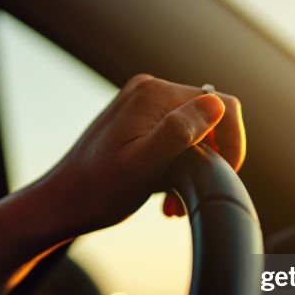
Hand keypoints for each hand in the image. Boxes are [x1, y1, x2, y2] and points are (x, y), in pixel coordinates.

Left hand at [36, 74, 244, 235]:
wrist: (61, 204)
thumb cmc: (97, 192)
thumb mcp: (142, 167)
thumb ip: (178, 133)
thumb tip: (216, 105)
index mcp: (154, 95)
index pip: (222, 106)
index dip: (233, 143)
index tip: (223, 176)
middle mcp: (149, 90)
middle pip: (209, 118)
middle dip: (209, 159)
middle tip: (185, 196)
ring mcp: (142, 104)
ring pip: (194, 130)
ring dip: (193, 166)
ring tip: (170, 201)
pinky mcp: (137, 120)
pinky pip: (175, 136)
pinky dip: (177, 164)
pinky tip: (163, 192)